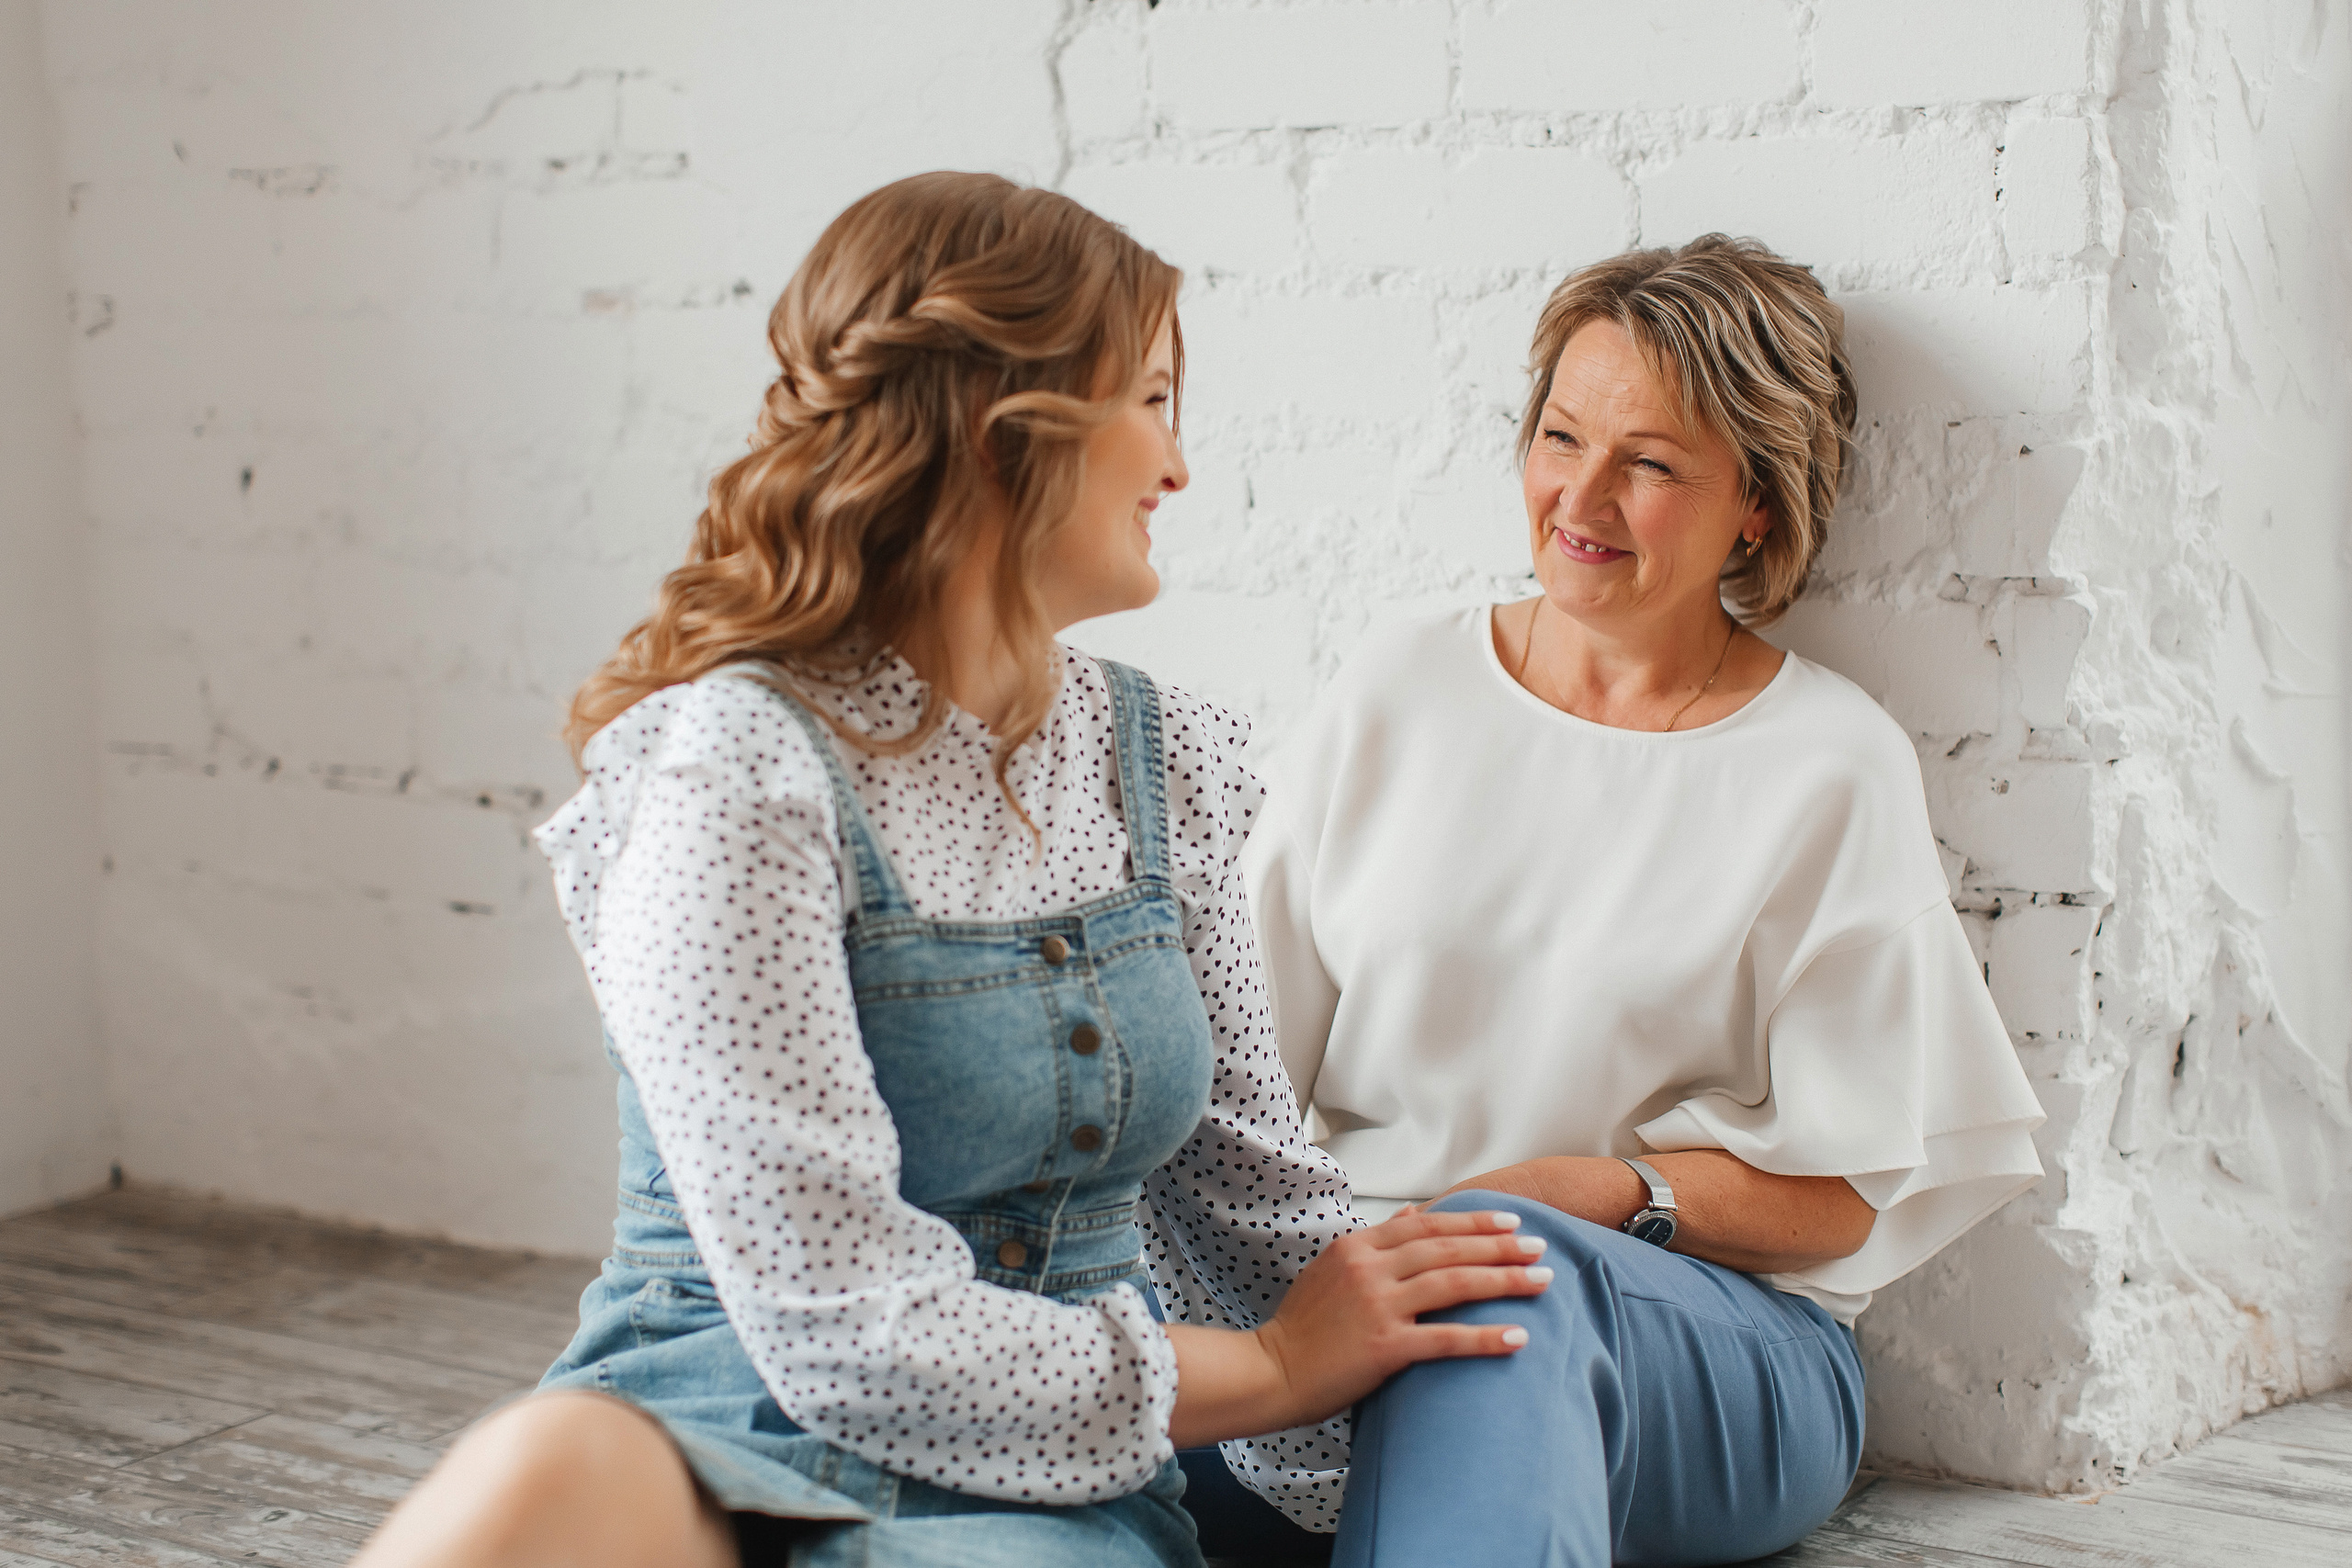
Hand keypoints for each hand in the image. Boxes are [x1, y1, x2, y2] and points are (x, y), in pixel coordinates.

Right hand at [1255, 1207, 1549, 1426]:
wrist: (1269, 1371)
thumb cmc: (1300, 1326)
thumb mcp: (1330, 1268)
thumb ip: (1373, 1241)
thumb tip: (1413, 1211)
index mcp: (1356, 1246)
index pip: (1425, 1224)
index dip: (1471, 1221)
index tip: (1509, 1222)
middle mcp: (1369, 1269)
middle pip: (1447, 1248)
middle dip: (1500, 1247)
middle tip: (1540, 1247)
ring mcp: (1376, 1306)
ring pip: (1454, 1284)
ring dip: (1504, 1281)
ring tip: (1541, 1280)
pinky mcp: (1383, 1347)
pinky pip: (1446, 1339)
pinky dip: (1486, 1337)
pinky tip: (1518, 1337)